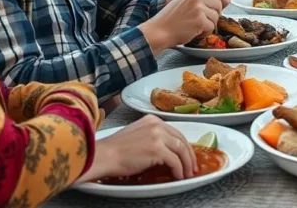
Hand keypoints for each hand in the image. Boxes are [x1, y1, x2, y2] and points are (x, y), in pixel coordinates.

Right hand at [78, 115, 196, 183]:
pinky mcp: (157, 150)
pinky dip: (179, 170)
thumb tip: (166, 150)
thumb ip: (152, 137)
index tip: (188, 155)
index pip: (175, 132)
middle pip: (181, 140)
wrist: (104, 155)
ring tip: (186, 173)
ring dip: (186, 164)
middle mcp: (157, 125)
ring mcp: (158, 136)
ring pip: (181, 150)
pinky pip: (175, 161)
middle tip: (192, 166)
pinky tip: (178, 176)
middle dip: (189, 155)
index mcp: (152, 120)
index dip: (184, 145)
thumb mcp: (137, 135)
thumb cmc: (115, 149)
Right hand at [141, 0, 227, 51]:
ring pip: (216, 15)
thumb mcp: (184, 0)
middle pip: (219, 2)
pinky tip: (195, 32)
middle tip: (203, 19)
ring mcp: (198, 8)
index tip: (218, 5)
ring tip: (196, 26)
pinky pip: (212, 27)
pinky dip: (205, 32)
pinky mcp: (199, 21)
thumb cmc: (170, 18)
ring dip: (209, 23)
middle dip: (214, 13)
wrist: (158, 31)